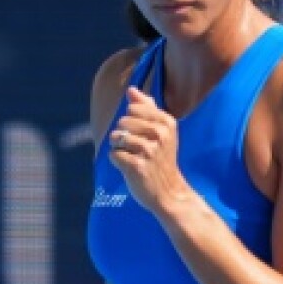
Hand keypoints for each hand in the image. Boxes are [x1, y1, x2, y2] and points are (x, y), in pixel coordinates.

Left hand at [107, 86, 189, 217]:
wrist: (169, 192)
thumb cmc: (162, 160)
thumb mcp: (161, 131)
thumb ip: (147, 108)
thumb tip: (131, 90)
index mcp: (166, 122)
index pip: (133, 108)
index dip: (131, 121)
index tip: (142, 135)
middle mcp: (159, 134)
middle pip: (122, 121)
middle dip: (123, 135)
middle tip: (136, 150)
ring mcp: (148, 150)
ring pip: (116, 137)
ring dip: (119, 148)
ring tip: (132, 158)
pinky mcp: (137, 166)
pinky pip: (113, 154)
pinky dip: (116, 161)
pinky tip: (129, 168)